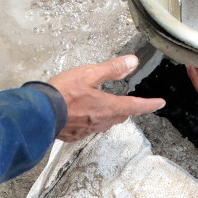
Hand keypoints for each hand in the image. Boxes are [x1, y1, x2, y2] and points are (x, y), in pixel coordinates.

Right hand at [48, 55, 164, 141]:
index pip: (135, 105)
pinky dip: (92, 120)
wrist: (38, 113)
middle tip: (131, 103)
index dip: (149, 104)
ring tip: (107, 107)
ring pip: (105, 123)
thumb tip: (132, 62)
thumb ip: (111, 69)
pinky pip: (89, 128)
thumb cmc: (61, 93)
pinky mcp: (74, 135)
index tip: (159, 103)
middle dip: (128, 109)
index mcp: (106, 106)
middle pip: (120, 115)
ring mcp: (87, 130)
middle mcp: (100, 121)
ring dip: (110, 115)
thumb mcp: (88, 74)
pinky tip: (84, 114)